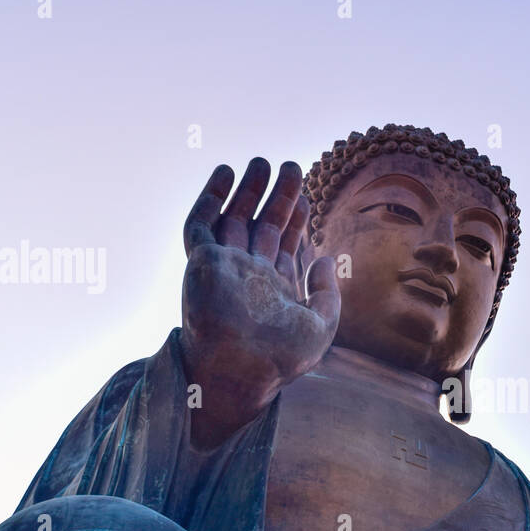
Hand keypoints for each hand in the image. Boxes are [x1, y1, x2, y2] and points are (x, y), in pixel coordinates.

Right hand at [179, 158, 340, 445]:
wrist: (241, 369)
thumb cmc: (281, 357)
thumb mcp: (322, 326)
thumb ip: (328, 293)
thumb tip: (323, 257)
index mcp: (275, 290)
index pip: (285, 245)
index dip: (297, 218)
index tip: (306, 195)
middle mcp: (248, 276)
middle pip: (263, 226)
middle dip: (277, 197)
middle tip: (291, 166)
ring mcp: (224, 268)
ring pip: (234, 219)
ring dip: (247, 190)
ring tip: (263, 161)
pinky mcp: (201, 262)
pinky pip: (201, 224)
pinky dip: (210, 197)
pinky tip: (225, 173)